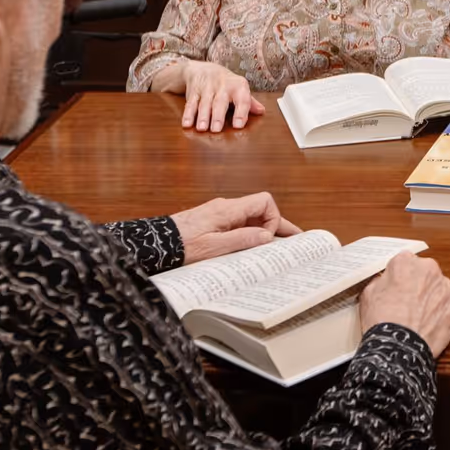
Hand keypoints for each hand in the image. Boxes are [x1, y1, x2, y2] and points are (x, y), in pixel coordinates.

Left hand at [170, 193, 301, 263]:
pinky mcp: (212, 220)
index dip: (273, 218)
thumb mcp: (214, 247)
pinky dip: (248, 232)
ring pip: (250, 216)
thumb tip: (266, 235)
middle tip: (293, 238)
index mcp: (228, 210)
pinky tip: (249, 246)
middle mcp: (225, 207)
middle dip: (276, 224)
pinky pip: (238, 223)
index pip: (264, 202)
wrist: (156, 243)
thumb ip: (242, 239)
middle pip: (260, 209)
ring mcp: (219, 213)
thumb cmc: (180, 245)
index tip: (267, 238)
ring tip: (272, 246)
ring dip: (262, 230)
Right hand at [180, 59, 256, 132]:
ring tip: (202, 129)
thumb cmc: (226, 83)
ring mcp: (207, 87)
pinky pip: (191, 103)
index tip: (238, 125)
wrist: (203, 68)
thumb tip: (262, 111)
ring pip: (204, 103)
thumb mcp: (239, 89)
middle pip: (220, 101)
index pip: (242, 99)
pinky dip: (188, 114)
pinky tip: (187, 124)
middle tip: (216, 129)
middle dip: (218, 116)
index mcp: (238, 86)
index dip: (241, 112)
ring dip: (202, 116)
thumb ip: (250, 102)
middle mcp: (222, 85)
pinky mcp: (194, 90)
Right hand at [359, 253, 449, 359]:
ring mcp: (446, 286)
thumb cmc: (381, 322)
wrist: (398, 348)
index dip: (401, 278)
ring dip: (433, 299)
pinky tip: (432, 324)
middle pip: (425, 273)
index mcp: (405, 262)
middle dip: (419, 286)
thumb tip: (388, 281)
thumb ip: (383, 281)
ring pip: (440, 289)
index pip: (405, 263)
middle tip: (409, 305)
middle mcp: (429, 268)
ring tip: (421, 318)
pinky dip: (445, 313)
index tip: (399, 290)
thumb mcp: (369, 294)